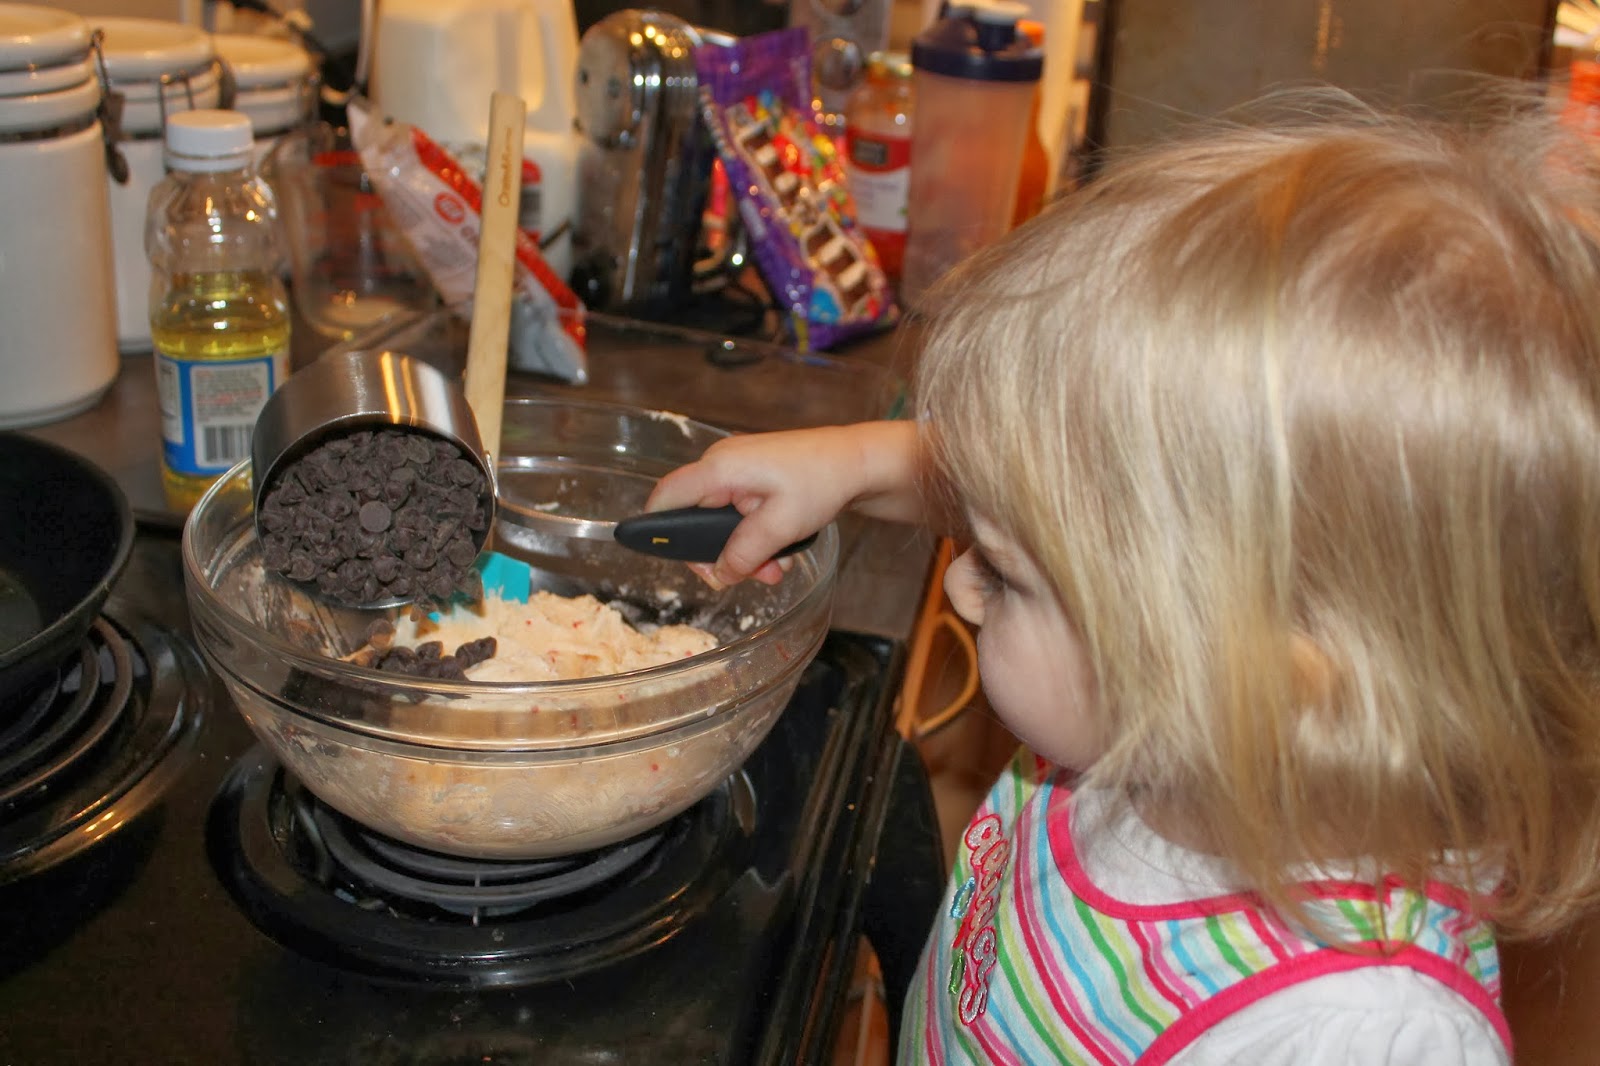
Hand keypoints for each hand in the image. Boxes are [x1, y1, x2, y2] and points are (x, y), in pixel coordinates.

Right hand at [646, 421, 923, 586]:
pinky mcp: (754, 477)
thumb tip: (721, 575)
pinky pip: (741, 514)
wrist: (857, 461)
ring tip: (776, 569)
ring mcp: (738, 469)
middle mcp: (722, 465)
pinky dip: (757, 536)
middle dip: (722, 554)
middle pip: (696, 519)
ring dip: (746, 551)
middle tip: (749, 577)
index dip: (656, 529)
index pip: (667, 497)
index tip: (667, 558)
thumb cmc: (821, 482)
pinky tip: (782, 550)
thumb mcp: (781, 526)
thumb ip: (745, 553)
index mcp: (720, 469)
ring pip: (722, 522)